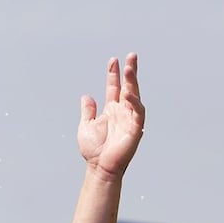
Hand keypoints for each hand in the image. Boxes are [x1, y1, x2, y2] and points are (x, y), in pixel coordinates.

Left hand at [77, 53, 143, 176]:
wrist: (99, 166)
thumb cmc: (94, 149)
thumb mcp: (86, 125)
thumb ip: (88, 111)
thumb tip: (86, 96)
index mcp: (111, 110)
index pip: (114, 87)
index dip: (114, 74)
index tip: (113, 60)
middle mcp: (122, 111)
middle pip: (128, 87)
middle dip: (130, 72)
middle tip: (131, 56)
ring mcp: (130, 119)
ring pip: (134, 96)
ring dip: (133, 82)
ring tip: (129, 68)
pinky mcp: (135, 128)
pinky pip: (137, 112)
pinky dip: (134, 102)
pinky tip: (128, 93)